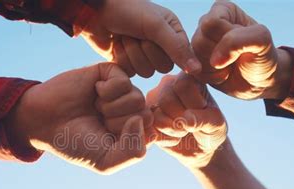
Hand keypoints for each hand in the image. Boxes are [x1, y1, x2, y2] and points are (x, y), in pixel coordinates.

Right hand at [7, 63, 152, 174]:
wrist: (43, 121)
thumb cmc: (75, 143)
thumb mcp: (106, 161)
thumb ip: (133, 151)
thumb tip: (141, 119)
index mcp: (134, 132)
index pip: (151, 133)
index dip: (127, 139)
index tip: (107, 140)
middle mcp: (132, 110)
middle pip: (146, 115)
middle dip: (118, 123)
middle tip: (99, 121)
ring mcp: (123, 91)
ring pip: (137, 98)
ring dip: (111, 108)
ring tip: (95, 108)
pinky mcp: (112, 73)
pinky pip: (124, 81)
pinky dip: (106, 91)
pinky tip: (94, 92)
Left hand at [80, 0, 201, 77]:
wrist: (96, 12)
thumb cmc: (128, 11)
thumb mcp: (155, 26)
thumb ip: (177, 48)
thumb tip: (198, 70)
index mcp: (173, 32)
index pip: (179, 57)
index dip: (162, 49)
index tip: (150, 35)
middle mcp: (161, 45)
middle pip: (161, 67)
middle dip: (145, 51)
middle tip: (135, 34)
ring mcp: (144, 55)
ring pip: (144, 72)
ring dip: (131, 53)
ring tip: (124, 37)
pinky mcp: (128, 63)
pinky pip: (130, 73)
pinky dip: (121, 58)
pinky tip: (116, 44)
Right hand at [147, 73, 226, 168]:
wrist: (201, 148)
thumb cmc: (211, 130)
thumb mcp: (216, 124)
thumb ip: (204, 119)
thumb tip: (183, 121)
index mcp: (187, 77)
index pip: (183, 85)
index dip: (194, 104)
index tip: (204, 112)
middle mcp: (167, 85)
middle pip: (166, 99)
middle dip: (181, 119)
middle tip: (192, 126)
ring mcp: (153, 101)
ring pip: (156, 115)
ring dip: (174, 130)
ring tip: (183, 131)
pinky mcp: (146, 118)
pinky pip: (149, 129)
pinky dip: (165, 139)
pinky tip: (174, 138)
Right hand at [191, 0, 291, 99]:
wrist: (259, 81)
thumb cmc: (262, 57)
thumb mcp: (262, 41)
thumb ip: (239, 40)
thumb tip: (214, 60)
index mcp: (223, 9)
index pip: (211, 23)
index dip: (226, 39)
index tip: (241, 44)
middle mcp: (207, 23)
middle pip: (200, 41)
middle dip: (220, 55)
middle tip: (236, 57)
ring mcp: (198, 43)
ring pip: (194, 58)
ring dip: (216, 68)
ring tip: (230, 66)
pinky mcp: (194, 62)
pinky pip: (194, 72)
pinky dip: (211, 77)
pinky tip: (222, 74)